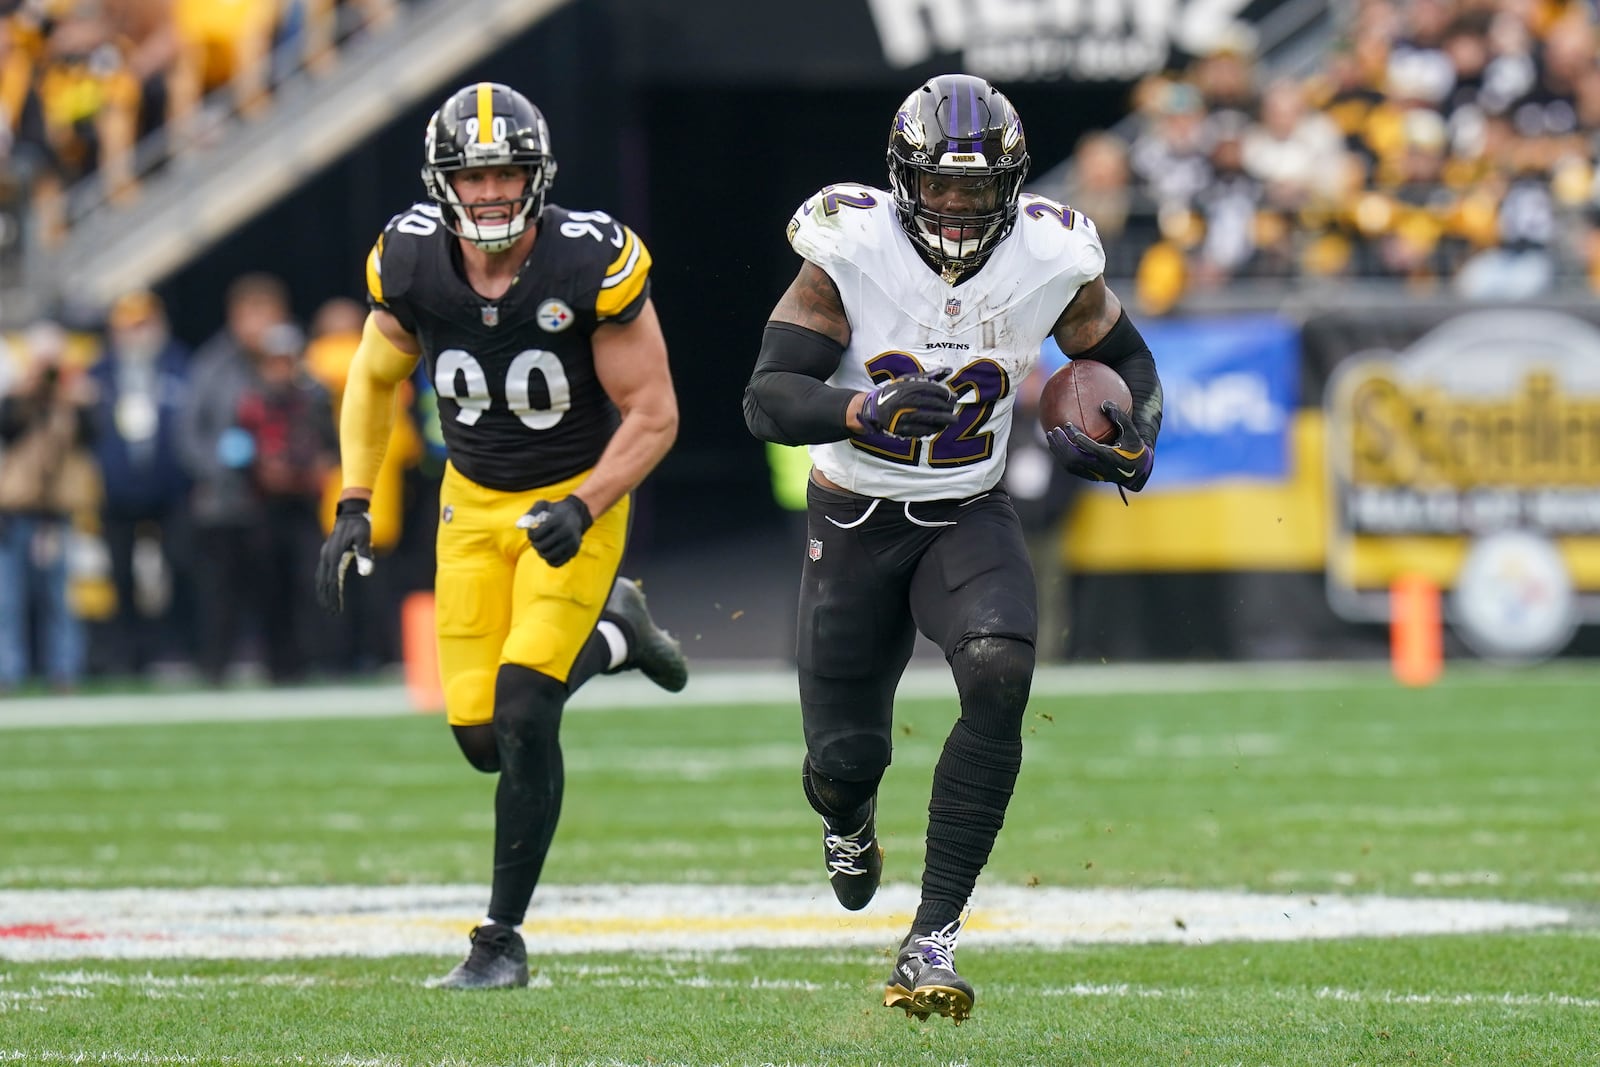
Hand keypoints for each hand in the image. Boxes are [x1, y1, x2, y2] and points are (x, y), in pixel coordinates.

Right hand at [315, 498, 373, 613]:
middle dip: (327, 598)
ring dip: (324, 593)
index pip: (333, 581)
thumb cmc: (360, 526)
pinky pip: (324, 573)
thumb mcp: (364, 538)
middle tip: (333, 613)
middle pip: (324, 582)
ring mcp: (326, 555)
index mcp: (334, 555)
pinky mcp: (329, 554)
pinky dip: (325, 584)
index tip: (337, 608)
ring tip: (329, 607)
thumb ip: (365, 554)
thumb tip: (366, 573)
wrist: (351, 513)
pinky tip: (330, 592)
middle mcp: (327, 556)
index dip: (334, 596)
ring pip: (321, 578)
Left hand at [516, 496, 592, 566]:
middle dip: (535, 544)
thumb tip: (519, 525)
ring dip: (541, 552)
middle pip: (541, 546)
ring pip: (548, 556)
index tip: (532, 531)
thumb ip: (530, 513)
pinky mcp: (574, 552)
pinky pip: (557, 563)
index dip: (530, 534)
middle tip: (536, 540)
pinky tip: (549, 552)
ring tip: (542, 546)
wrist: (577, 514)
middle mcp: (566, 532)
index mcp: (557, 520)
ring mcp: (571, 543)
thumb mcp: (543, 505)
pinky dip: (550, 560)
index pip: (537, 534)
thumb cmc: (555, 510)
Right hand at [858, 368, 958, 438]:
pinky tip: (940, 427)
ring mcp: (903, 415)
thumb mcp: (909, 380)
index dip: (946, 394)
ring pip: (929, 418)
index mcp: (908, 387)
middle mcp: (905, 400)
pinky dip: (933, 429)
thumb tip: (949, 369)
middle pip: (933, 404)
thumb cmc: (895, 392)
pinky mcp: (901, 428)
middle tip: (953, 409)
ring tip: (951, 420)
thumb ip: (930, 375)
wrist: (874, 409)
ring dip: (944, 420)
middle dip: (947, 408)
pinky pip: (921, 430)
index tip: (953, 397)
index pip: (933, 389)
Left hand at [1046, 401, 1153, 493]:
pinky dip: (1061, 455)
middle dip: (1062, 444)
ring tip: (1050, 435)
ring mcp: (1093, 474)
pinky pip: (1070, 467)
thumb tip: (1104, 403)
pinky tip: (1055, 443)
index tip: (1067, 425)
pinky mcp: (1088, 476)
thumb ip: (1120, 417)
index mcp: (1111, 458)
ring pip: (1070, 464)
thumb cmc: (1133, 446)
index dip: (1076, 437)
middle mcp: (1100, 469)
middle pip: (1074, 458)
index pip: (1089, 448)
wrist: (1136, 470)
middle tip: (1054, 430)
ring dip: (1058, 450)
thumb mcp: (1131, 431)